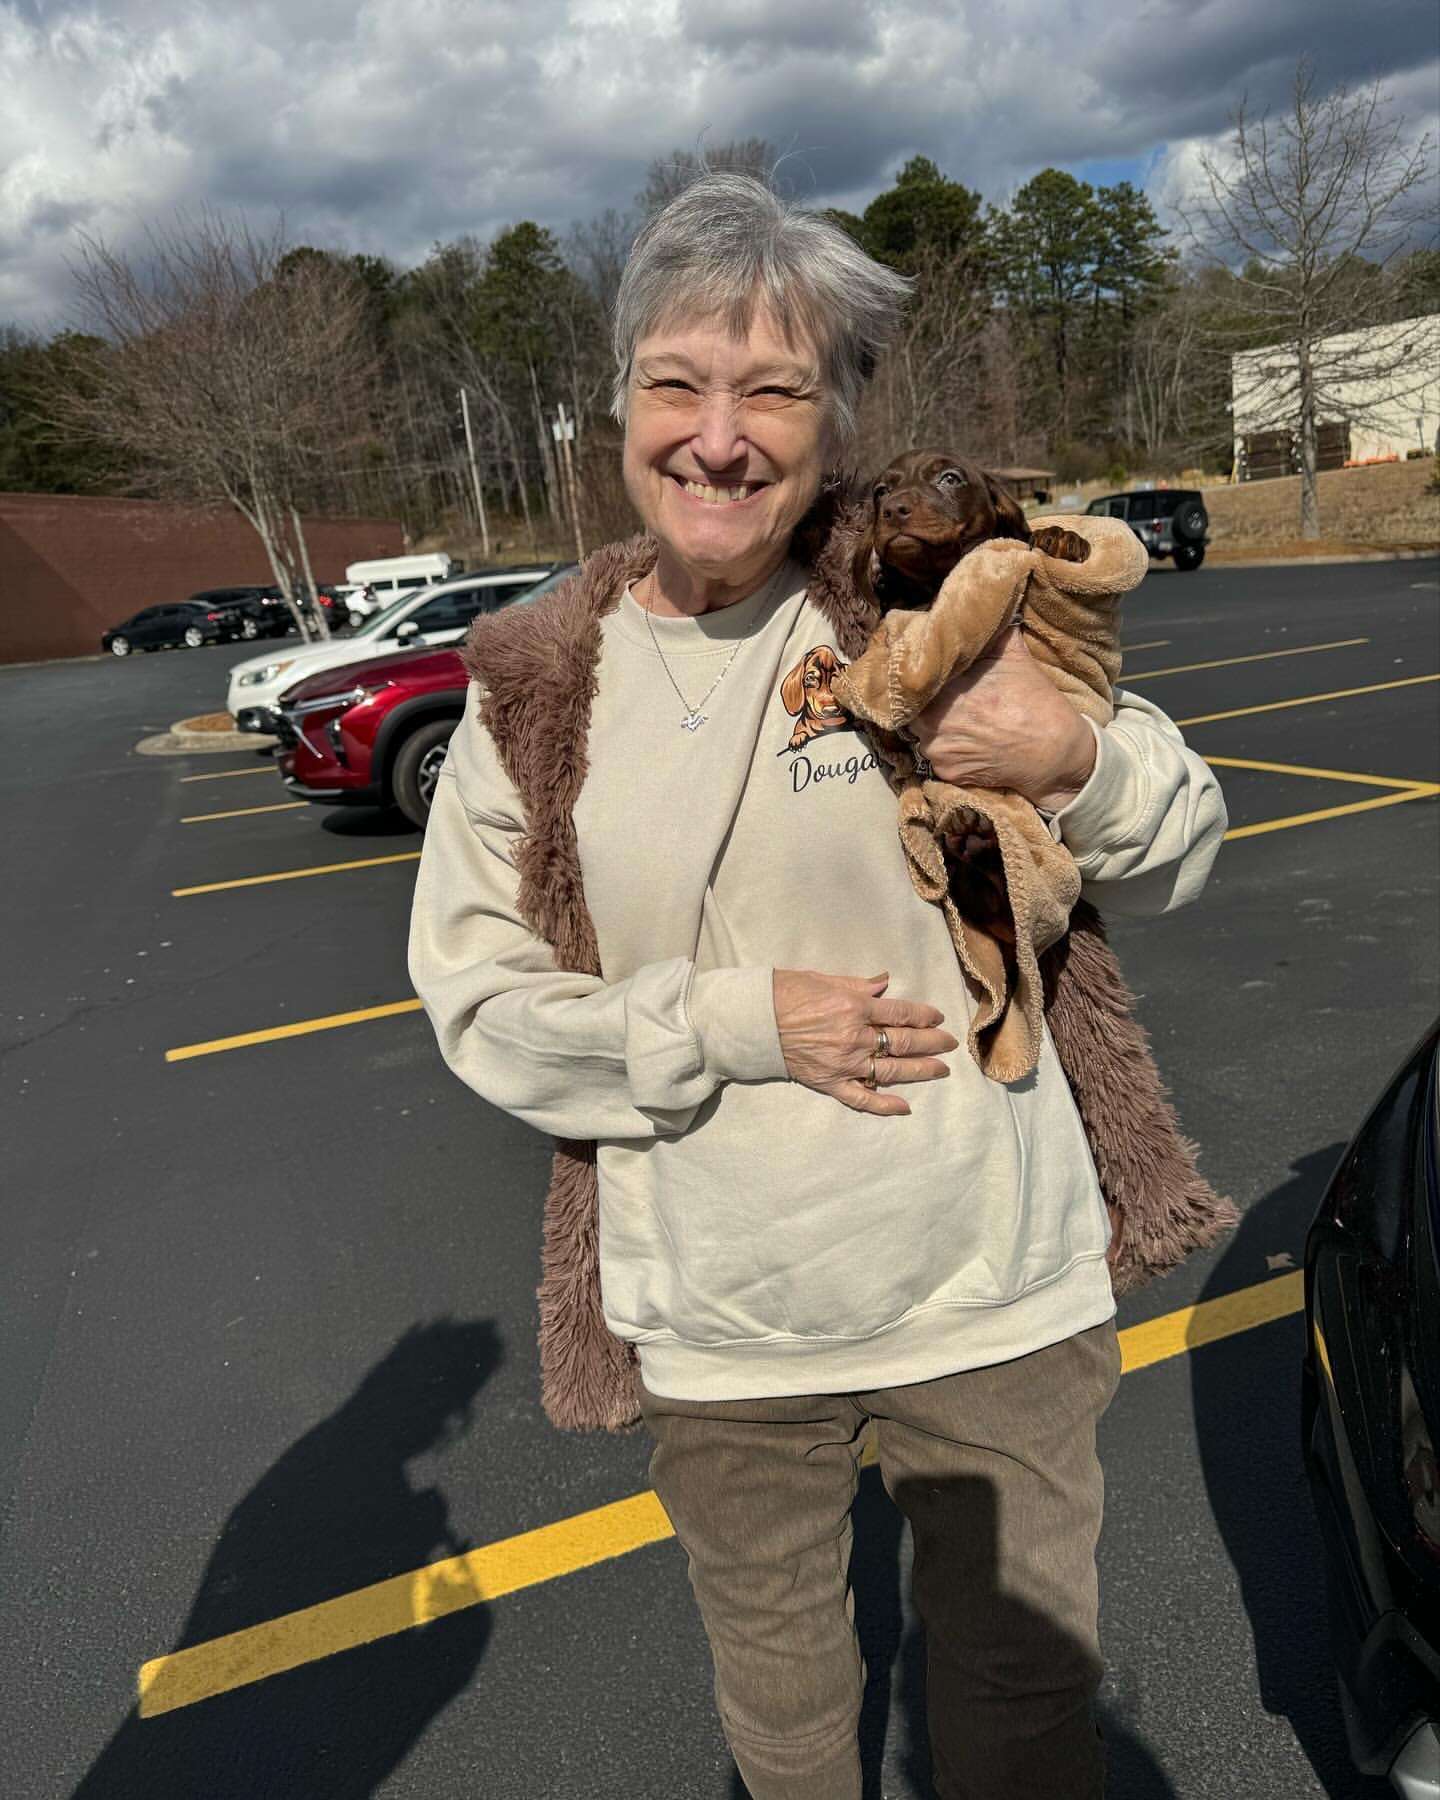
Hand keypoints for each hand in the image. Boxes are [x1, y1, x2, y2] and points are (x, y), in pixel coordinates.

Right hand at [772, 969, 957, 1117]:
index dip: (923, 1016)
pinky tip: (905, 1107)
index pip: (900, 1014)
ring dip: (920, 1071)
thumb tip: (885, 982)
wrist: (752, 1020)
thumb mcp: (823, 978)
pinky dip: (884, 1105)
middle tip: (949, 1045)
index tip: (938, 1019)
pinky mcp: (830, 1082)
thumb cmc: (784, 992)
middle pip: (903, 1042)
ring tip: (940, 1070)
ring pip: (891, 1071)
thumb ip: (858, 984)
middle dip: (931, 1043)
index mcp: (854, 1006)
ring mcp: (844, 1063)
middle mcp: (854, 1036)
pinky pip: (861, 1098)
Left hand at [909, 622, 1095, 811]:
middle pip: (913, 707)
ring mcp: (938, 751)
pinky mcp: (947, 773)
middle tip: (943, 694)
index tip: (926, 670)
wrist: (1054, 751)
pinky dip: (945, 749)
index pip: (913, 679)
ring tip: (957, 718)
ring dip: (932, 725)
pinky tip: (966, 740)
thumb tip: (971, 611)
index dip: (918, 674)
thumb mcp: (1014, 653)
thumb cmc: (1035, 701)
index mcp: (946, 689)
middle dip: (924, 700)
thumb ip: (987, 632)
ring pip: (920, 732)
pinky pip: (934, 757)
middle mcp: (934, 722)